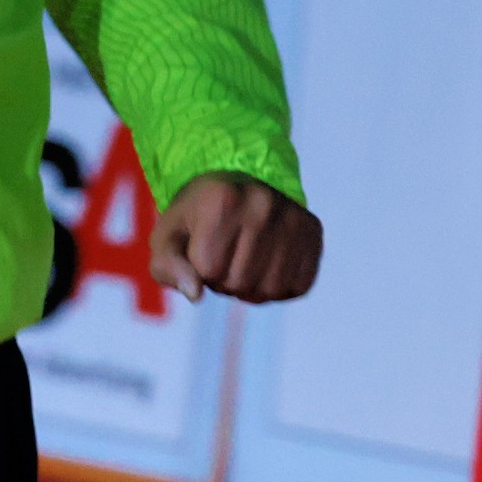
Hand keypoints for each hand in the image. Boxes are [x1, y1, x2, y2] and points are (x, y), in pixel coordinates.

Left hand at [152, 172, 322, 303]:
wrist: (235, 186)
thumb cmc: (196, 217)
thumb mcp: (168, 237)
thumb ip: (169, 267)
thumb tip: (196, 295)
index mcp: (222, 198)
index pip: (208, 270)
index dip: (200, 269)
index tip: (201, 246)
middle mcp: (263, 202)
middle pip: (239, 283)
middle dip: (224, 280)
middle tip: (224, 254)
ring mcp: (293, 216)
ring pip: (270, 290)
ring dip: (251, 288)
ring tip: (244, 260)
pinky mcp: (313, 230)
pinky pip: (298, 287)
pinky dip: (279, 288)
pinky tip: (267, 264)